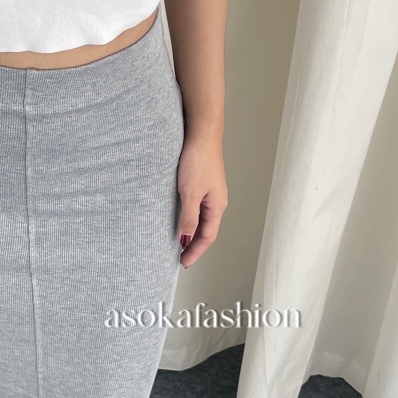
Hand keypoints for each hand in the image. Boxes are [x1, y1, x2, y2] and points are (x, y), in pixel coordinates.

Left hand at [176, 135, 227, 267]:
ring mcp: (211, 192)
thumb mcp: (190, 194)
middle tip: (181, 258)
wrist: (202, 134)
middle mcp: (217, 201)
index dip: (195, 252)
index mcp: (217, 206)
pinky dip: (190, 219)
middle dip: (195, 246)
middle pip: (207, 230)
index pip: (207, 237)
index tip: (183, 263)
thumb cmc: (198, 161)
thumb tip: (186, 240)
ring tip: (180, 244)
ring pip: (203, 219)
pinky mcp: (204, 184)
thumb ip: (188, 218)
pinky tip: (182, 220)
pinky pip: (198, 208)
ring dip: (192, 233)